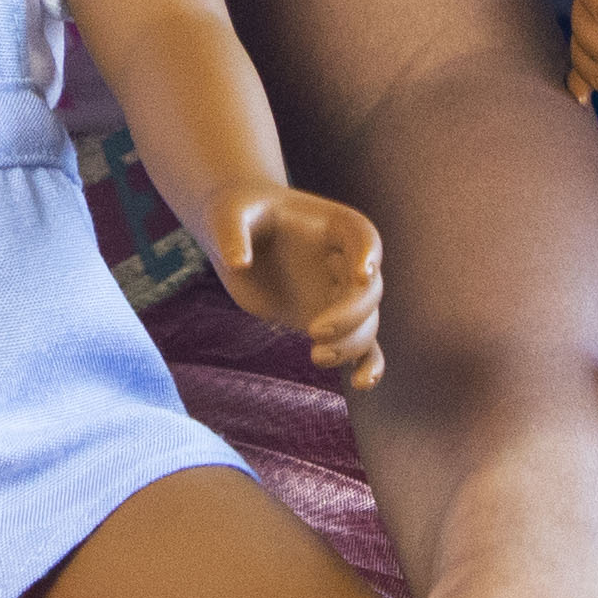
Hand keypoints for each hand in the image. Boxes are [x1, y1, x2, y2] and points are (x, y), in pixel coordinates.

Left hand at [215, 188, 386, 388]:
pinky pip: (361, 345)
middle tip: (314, 332)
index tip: (360, 275)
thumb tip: (238, 264)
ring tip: (316, 356)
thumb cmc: (237, 214)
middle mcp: (345, 260)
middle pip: (369, 289)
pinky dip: (367, 364)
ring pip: (367, 323)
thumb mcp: (227, 215)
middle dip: (351, 314)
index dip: (369, 255)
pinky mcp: (329, 321)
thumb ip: (233, 235)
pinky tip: (360, 383)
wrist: (236, 237)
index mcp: (333, 226)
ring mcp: (338, 294)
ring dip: (351, 345)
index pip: (364, 236)